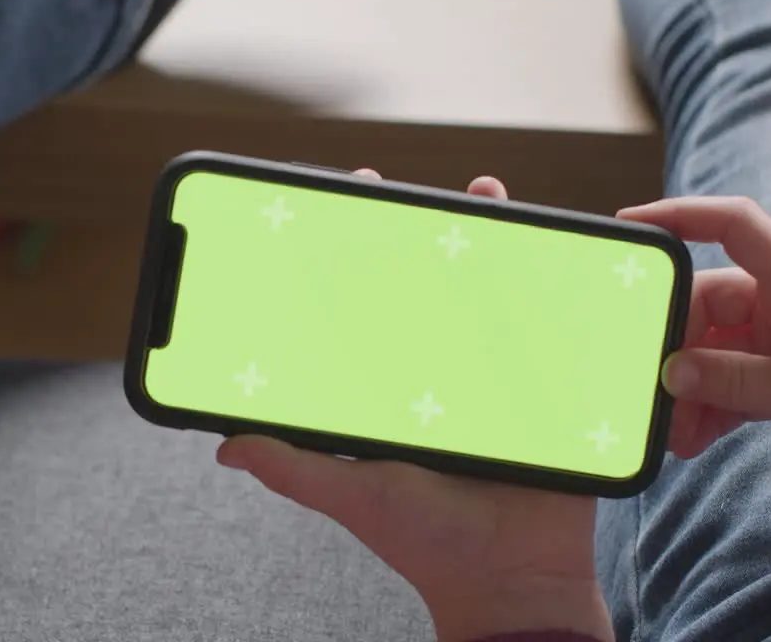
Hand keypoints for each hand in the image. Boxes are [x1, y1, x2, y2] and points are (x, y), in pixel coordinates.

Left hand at [217, 172, 613, 641]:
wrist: (513, 581)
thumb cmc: (429, 543)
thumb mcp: (354, 497)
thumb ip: (295, 470)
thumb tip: (225, 445)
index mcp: (390, 390)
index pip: (363, 309)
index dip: (346, 262)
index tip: (328, 212)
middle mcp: (438, 372)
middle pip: (423, 285)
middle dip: (412, 230)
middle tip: (392, 188)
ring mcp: (491, 374)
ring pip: (484, 291)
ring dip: (483, 238)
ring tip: (479, 194)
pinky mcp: (540, 384)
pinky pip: (543, 323)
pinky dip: (545, 282)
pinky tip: (541, 244)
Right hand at [618, 196, 770, 493]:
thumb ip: (735, 382)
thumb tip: (671, 373)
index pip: (735, 226)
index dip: (681, 214)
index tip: (631, 227)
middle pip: (708, 303)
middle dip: (675, 347)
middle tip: (652, 389)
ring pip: (716, 348)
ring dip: (692, 386)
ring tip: (675, 431)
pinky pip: (734, 377)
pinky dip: (713, 403)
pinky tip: (695, 438)